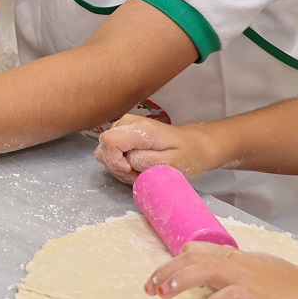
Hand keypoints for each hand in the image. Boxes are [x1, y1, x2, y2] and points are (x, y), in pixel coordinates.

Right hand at [96, 114, 223, 182]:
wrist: (193, 145)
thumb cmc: (188, 155)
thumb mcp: (174, 163)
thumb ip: (148, 161)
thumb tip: (127, 160)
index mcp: (140, 128)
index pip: (109, 141)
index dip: (115, 161)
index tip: (132, 172)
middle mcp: (126, 123)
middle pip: (104, 148)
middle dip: (118, 167)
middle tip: (139, 175)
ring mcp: (122, 126)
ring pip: (104, 151)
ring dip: (119, 167)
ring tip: (140, 171)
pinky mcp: (121, 132)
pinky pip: (110, 151)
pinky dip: (120, 164)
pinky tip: (136, 167)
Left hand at [146, 243, 297, 298]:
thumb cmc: (290, 285)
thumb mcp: (256, 270)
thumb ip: (233, 269)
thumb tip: (208, 271)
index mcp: (234, 257)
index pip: (197, 250)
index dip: (174, 260)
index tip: (158, 275)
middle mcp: (235, 263)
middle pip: (192, 259)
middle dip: (166, 271)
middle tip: (149, 288)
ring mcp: (244, 278)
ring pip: (203, 270)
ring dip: (180, 280)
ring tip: (163, 292)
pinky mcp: (256, 296)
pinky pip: (229, 297)